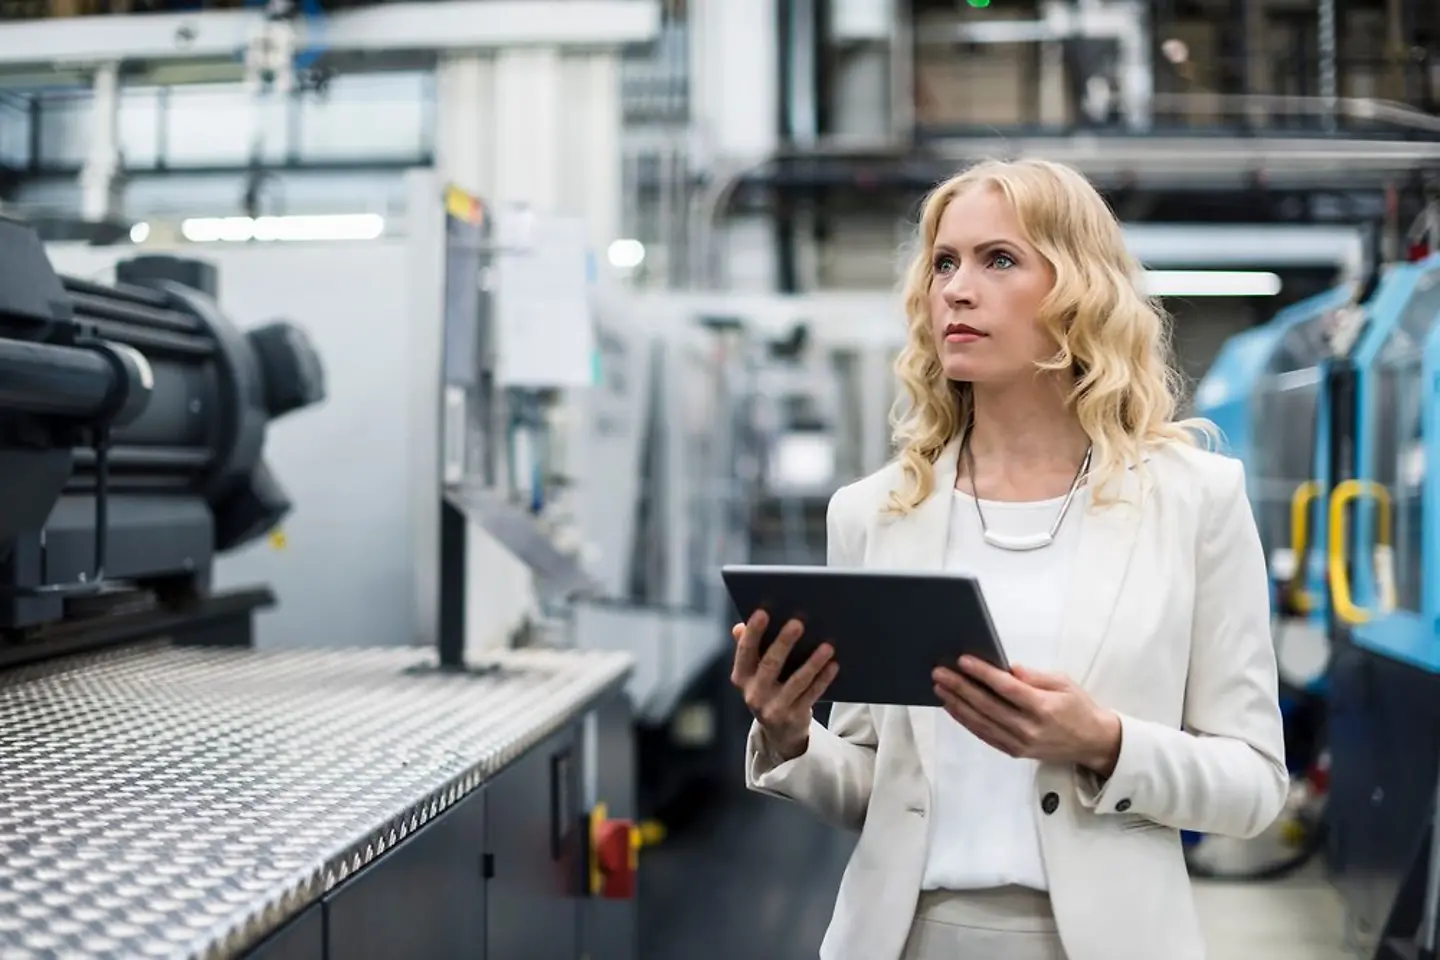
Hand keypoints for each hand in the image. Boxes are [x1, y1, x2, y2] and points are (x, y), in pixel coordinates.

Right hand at [730, 611, 837, 760]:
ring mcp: (773, 709)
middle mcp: (754, 694)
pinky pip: (811, 695)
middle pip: (770, 665)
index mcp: (741, 678)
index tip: (762, 613)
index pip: (745, 652)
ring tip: (827, 646)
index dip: (753, 632)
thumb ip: (748, 648)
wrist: (779, 731)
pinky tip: (833, 665)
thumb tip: (739, 627)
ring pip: (796, 682)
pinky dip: (823, 680)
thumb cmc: (768, 689)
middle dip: (784, 643)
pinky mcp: (793, 717)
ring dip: (812, 663)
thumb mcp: (754, 672)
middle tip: (798, 623)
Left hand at [932, 657, 1121, 776]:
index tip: (962, 661)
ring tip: (940, 687)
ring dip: (957, 704)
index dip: (982, 673)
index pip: (1006, 688)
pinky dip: (966, 721)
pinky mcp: (1014, 752)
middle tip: (940, 672)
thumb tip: (1006, 668)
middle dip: (960, 687)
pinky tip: (953, 707)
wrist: (1093, 742)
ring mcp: (1020, 743)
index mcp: (1043, 708)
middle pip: (987, 705)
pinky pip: (985, 735)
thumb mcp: (1063, 683)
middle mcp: (1029, 728)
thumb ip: (1033, 676)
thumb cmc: (1078, 707)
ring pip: (981, 722)